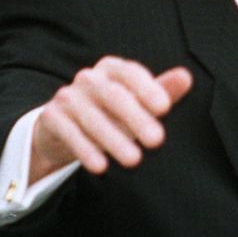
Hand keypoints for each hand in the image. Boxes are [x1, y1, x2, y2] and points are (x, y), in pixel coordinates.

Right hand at [30, 56, 192, 182]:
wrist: (63, 126)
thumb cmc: (111, 110)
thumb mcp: (136, 100)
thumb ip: (162, 91)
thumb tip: (187, 78)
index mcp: (112, 68)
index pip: (131, 73)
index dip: (148, 88)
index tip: (166, 108)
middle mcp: (88, 78)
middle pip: (114, 96)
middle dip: (137, 119)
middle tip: (158, 140)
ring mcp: (67, 96)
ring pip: (92, 118)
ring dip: (114, 140)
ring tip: (134, 160)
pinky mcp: (51, 117)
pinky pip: (69, 134)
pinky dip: (86, 151)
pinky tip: (101, 167)